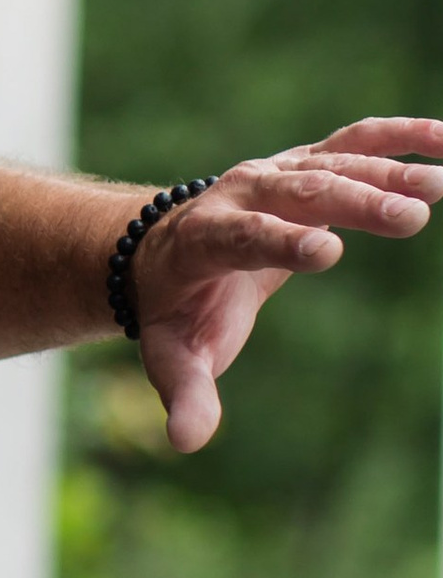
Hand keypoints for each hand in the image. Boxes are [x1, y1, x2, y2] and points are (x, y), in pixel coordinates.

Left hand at [132, 117, 442, 451]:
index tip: (325, 251)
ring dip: (383, 172)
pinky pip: (353, 142)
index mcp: (203, 242)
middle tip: (408, 217)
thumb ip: (185, 394)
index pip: (240, 237)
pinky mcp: (304, 162)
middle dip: (349, 202)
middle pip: (295, 194)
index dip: (278, 241)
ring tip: (438, 187)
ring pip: (329, 165)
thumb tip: (185, 442)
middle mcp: (235, 196)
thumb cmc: (176, 312)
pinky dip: (397, 135)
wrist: (162, 250)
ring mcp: (272, 174)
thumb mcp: (172, 356)